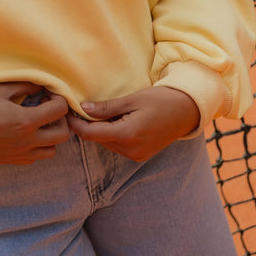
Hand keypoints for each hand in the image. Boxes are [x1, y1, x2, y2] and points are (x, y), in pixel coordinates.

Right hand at [0, 82, 69, 164]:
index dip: (59, 99)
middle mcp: (26, 141)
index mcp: (25, 121)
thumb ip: (26, 87)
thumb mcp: (1, 89)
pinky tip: (25, 134)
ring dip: (50, 136)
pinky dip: (37, 147)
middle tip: (49, 108)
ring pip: (51, 151)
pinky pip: (34, 157)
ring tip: (39, 123)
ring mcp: (18, 154)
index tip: (50, 94)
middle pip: (62, 135)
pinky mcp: (10, 160)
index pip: (59, 111)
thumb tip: (41, 86)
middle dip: (61, 120)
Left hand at [67, 86, 199, 162]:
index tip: (67, 112)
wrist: (187, 111)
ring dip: (99, 130)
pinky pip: (117, 146)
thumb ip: (106, 108)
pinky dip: (111, 134)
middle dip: (87, 125)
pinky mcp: (140, 156)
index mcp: (128, 135)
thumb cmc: (161, 100)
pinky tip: (115, 121)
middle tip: (80, 108)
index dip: (75, 124)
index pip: (90, 134)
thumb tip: (83, 109)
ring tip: (99, 112)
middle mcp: (131, 150)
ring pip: (106, 143)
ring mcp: (136, 155)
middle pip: (97, 139)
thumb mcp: (132, 99)